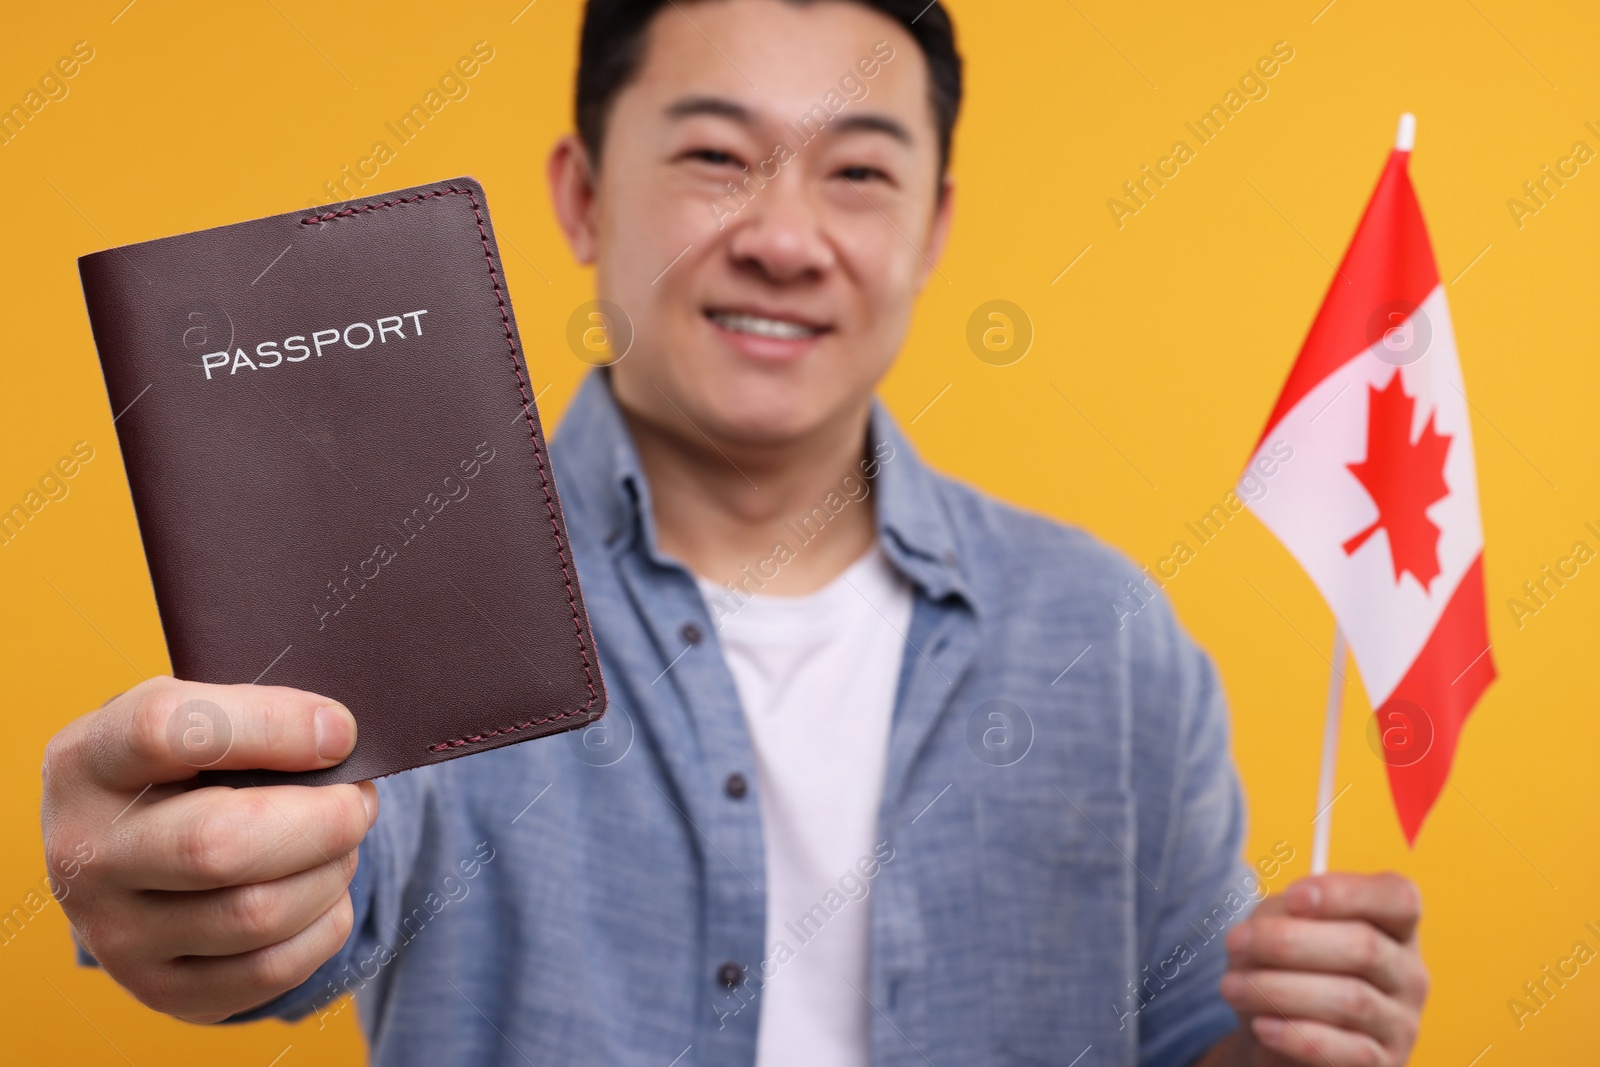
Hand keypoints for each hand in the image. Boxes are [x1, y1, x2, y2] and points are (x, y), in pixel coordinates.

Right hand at [40, 676, 377, 1022]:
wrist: (131, 845)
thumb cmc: (185, 764)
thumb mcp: (197, 714)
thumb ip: (259, 713)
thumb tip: (338, 739)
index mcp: (87, 760)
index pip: (166, 730)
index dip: (274, 726)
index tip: (341, 732)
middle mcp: (85, 853)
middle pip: (217, 846)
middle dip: (323, 820)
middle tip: (357, 800)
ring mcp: (114, 934)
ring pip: (257, 915)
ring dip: (331, 872)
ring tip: (340, 842)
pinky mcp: (159, 989)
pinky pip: (273, 970)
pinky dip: (325, 925)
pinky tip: (323, 892)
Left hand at [1213, 872, 1427, 1065]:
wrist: (1279, 1038)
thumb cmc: (1285, 967)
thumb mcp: (1280, 927)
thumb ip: (1284, 915)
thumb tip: (1285, 921)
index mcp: (1394, 926)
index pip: (1397, 898)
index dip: (1347, 893)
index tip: (1293, 897)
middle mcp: (1408, 973)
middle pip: (1365, 947)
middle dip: (1289, 942)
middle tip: (1235, 942)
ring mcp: (1401, 1023)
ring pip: (1351, 999)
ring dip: (1280, 990)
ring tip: (1232, 987)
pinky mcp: (1383, 1064)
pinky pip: (1348, 1051)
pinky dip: (1298, 1036)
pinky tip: (1262, 1026)